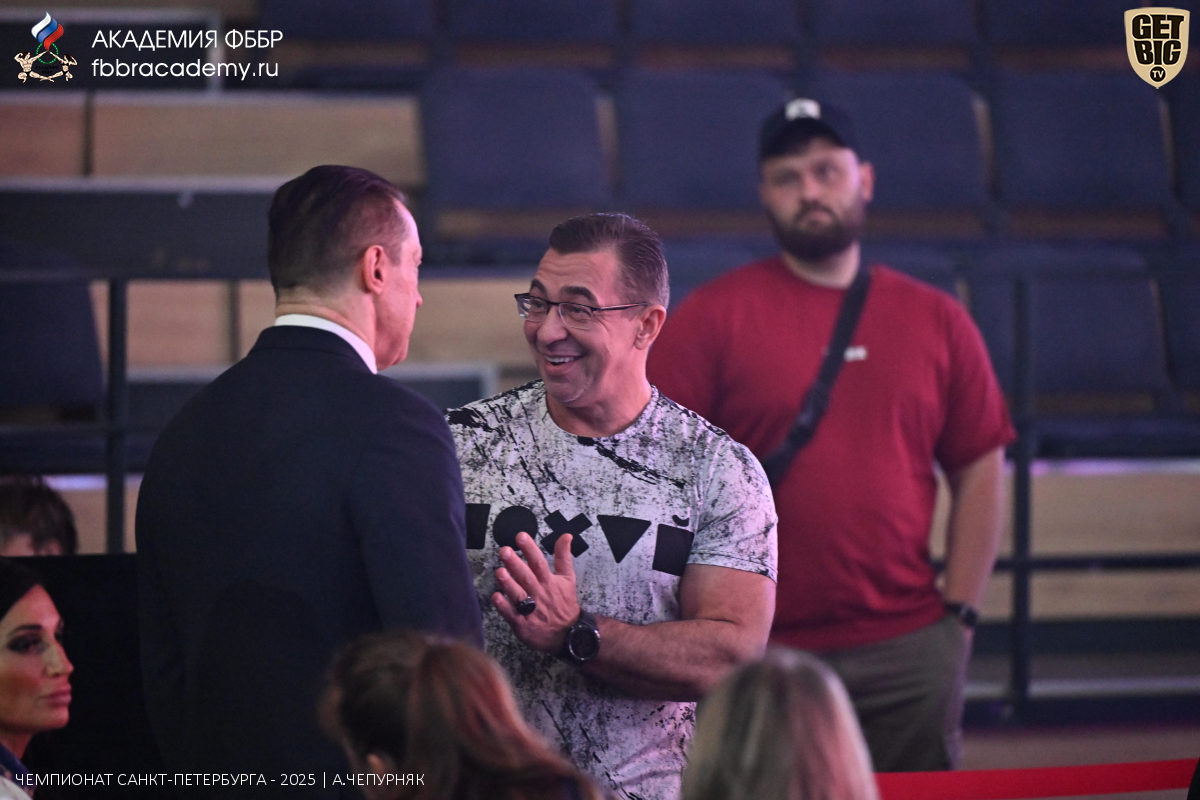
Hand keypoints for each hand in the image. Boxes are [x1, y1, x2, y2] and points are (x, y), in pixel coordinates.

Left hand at [493, 532, 580, 653]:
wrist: (568, 634)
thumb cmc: (564, 603)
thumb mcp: (567, 578)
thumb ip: (563, 556)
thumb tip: (566, 536)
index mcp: (549, 581)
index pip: (539, 562)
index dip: (530, 549)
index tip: (521, 536)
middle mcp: (539, 594)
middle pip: (526, 577)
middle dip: (515, 563)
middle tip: (504, 551)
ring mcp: (531, 610)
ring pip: (518, 595)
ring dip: (508, 583)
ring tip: (499, 571)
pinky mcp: (523, 624)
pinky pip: (512, 614)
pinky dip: (504, 606)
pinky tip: (495, 596)